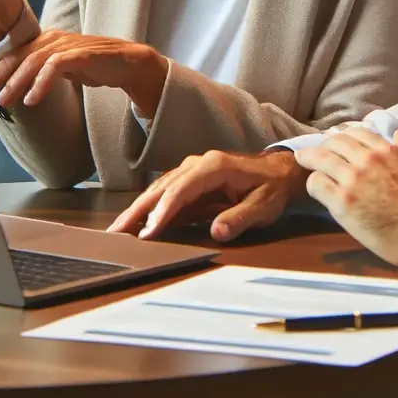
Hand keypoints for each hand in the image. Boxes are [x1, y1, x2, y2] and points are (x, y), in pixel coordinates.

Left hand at [0, 30, 167, 115]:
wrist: (127, 63)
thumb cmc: (95, 64)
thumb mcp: (63, 66)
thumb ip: (43, 69)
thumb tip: (17, 83)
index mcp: (48, 40)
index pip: (18, 53)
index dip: (0, 68)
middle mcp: (55, 39)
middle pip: (22, 56)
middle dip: (3, 75)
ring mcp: (68, 45)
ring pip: (34, 62)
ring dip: (18, 82)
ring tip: (8, 100)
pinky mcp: (80, 54)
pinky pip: (54, 68)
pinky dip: (41, 84)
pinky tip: (32, 99)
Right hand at [107, 150, 308, 241]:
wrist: (280, 172)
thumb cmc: (272, 188)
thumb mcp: (262, 206)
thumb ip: (240, 218)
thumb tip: (216, 232)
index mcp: (214, 166)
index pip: (182, 190)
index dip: (164, 211)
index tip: (148, 232)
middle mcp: (199, 164)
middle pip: (163, 187)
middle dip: (139, 209)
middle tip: (116, 231)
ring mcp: (193, 171)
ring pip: (160, 189)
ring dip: (140, 208)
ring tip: (119, 229)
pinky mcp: (192, 181)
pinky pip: (168, 194)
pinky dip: (152, 207)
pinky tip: (139, 223)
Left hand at [295, 124, 397, 267]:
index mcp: (388, 150)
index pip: (357, 133)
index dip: (344, 136)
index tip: (337, 141)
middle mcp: (368, 159)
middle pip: (335, 142)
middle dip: (324, 145)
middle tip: (315, 151)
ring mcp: (353, 179)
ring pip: (320, 158)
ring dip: (310, 159)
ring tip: (303, 161)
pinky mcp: (342, 202)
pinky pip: (316, 184)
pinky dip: (313, 183)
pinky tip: (315, 189)